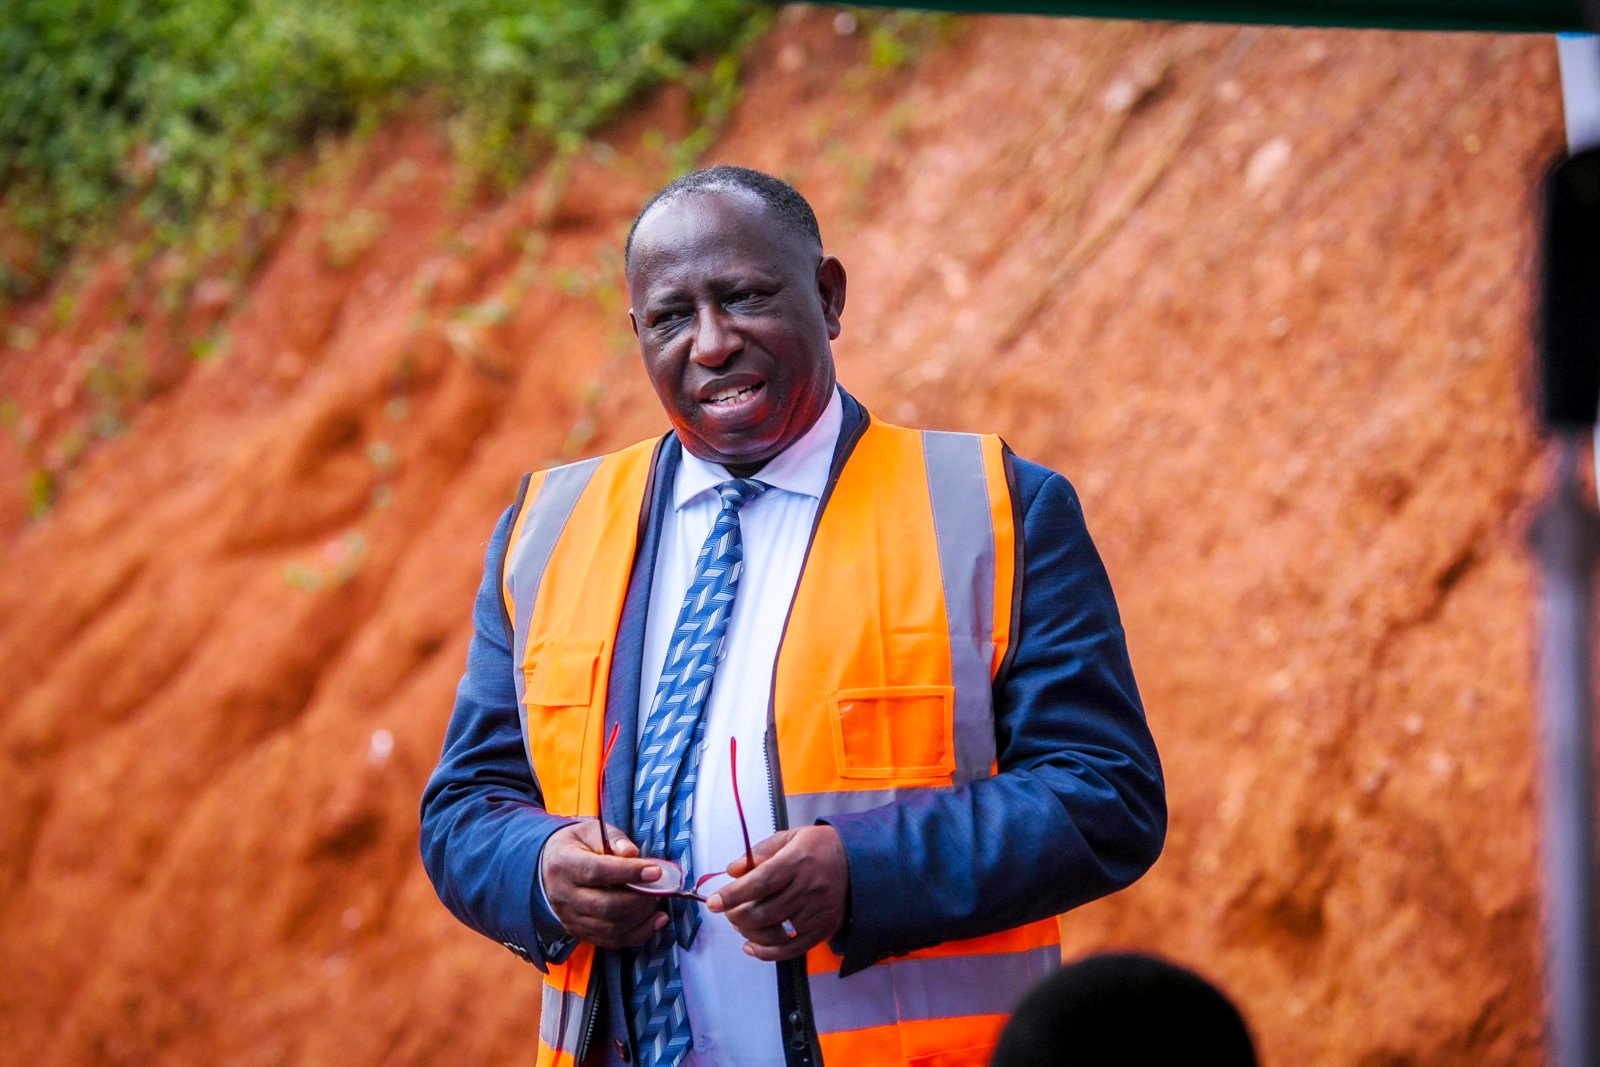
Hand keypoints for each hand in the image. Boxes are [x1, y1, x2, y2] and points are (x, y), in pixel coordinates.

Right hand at [541, 821, 668, 948]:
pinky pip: (611, 941)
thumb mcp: (591, 831)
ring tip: (657, 901)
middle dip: (639, 900)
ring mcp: (570, 918)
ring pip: (611, 928)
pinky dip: (638, 934)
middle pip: (606, 906)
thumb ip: (614, 839)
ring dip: (642, 918)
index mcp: (564, 865)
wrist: (547, 867)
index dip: (629, 872)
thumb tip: (632, 853)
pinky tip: (655, 921)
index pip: (598, 872)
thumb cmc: (575, 846)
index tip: (655, 871)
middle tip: (659, 888)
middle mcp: (564, 896)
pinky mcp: (579, 932)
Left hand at [706, 825, 848, 961]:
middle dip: (737, 915)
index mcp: (798, 861)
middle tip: (727, 911)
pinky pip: (792, 949)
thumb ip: (760, 852)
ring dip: (748, 932)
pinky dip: (767, 953)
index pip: (760, 882)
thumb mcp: (790, 837)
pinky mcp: (824, 929)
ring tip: (739, 924)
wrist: (860, 861)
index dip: (733, 895)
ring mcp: (818, 912)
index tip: (713, 902)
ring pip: (774, 932)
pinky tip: (751, 947)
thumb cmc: (819, 847)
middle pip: (764, 911)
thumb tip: (732, 870)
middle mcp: (809, 888)